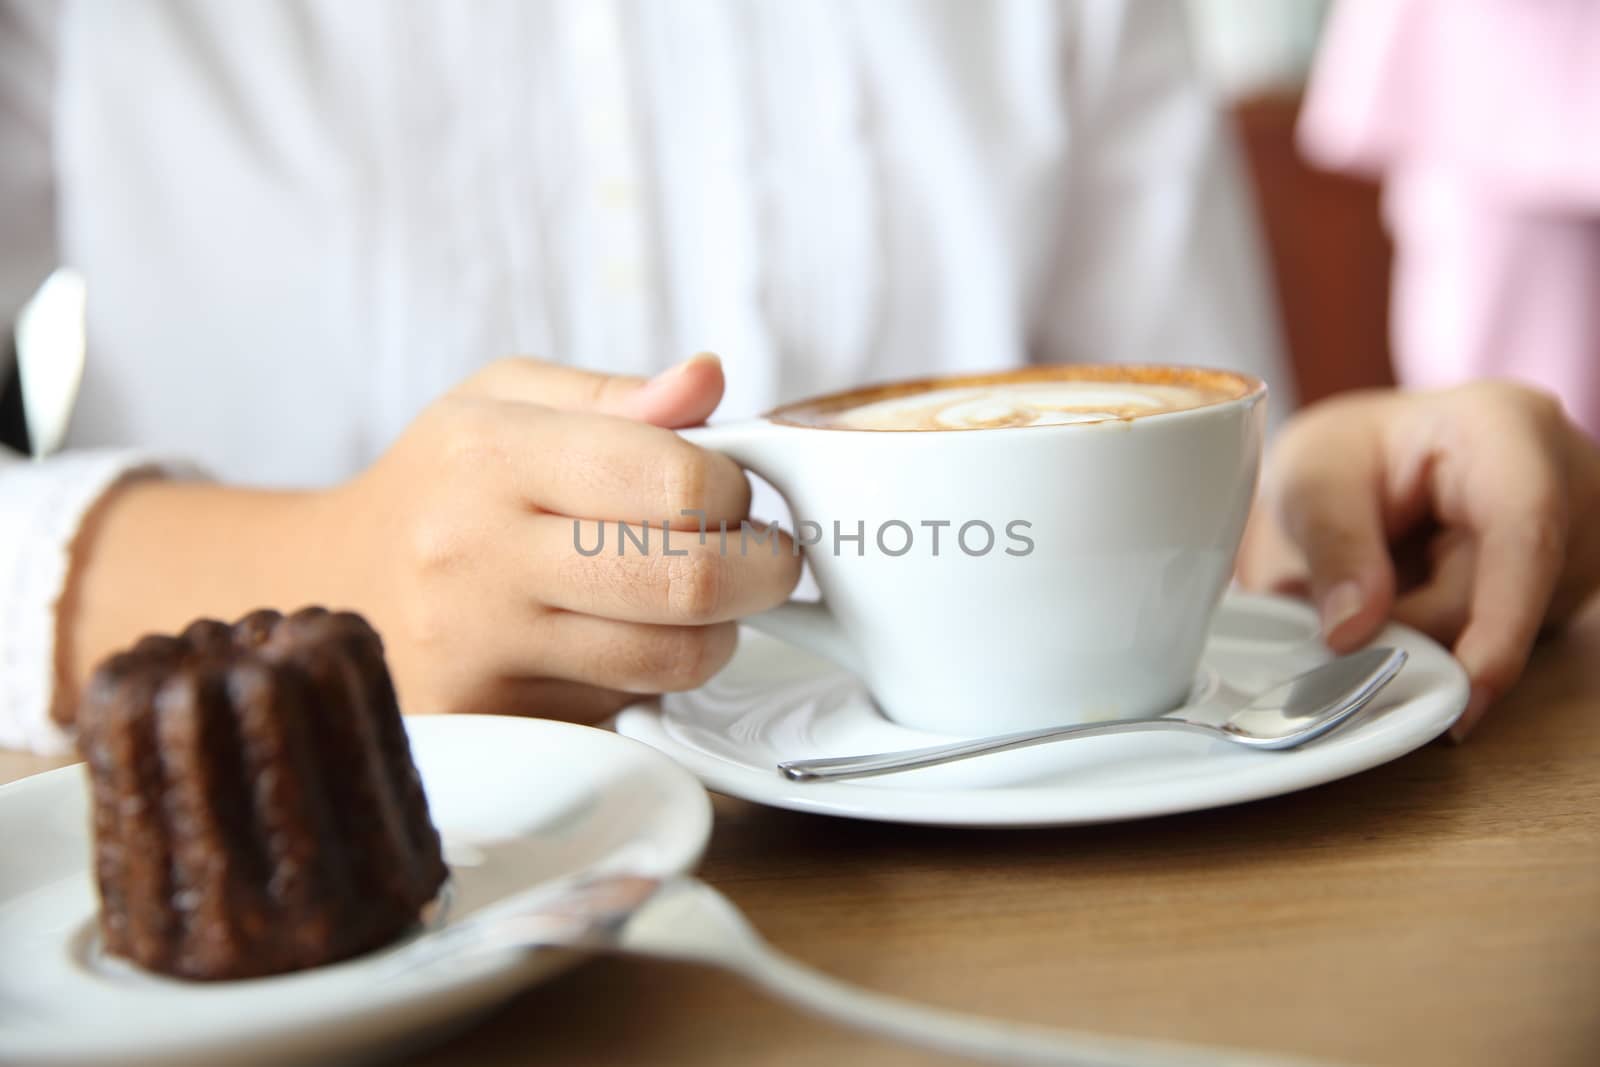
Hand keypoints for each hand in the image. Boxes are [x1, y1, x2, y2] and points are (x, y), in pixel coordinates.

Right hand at [321, 353, 800, 720]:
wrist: (335, 582)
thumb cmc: (442, 482)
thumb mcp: (508, 399)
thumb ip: (618, 394)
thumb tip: (708, 378)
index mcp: (490, 453)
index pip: (675, 482)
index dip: (735, 491)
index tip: (731, 494)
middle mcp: (475, 556)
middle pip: (690, 581)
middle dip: (761, 570)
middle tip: (760, 557)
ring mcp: (479, 652)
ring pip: (673, 659)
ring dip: (718, 631)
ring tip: (693, 598)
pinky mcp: (492, 721)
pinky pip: (627, 706)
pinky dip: (652, 676)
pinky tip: (623, 638)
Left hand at [1237, 382, 1599, 739]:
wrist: (1378, 460)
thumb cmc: (1351, 455)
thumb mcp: (1314, 479)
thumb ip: (1330, 545)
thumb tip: (1352, 631)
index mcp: (1506, 429)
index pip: (1524, 532)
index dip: (1500, 621)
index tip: (1467, 687)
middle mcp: (1567, 480)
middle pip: (1500, 598)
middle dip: (1413, 628)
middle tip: (1340, 625)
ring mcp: (1577, 537)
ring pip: (1507, 631)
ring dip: (1427, 632)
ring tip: (1382, 583)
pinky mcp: (1564, 585)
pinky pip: (1512, 641)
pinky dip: (1448, 638)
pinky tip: (1416, 598)